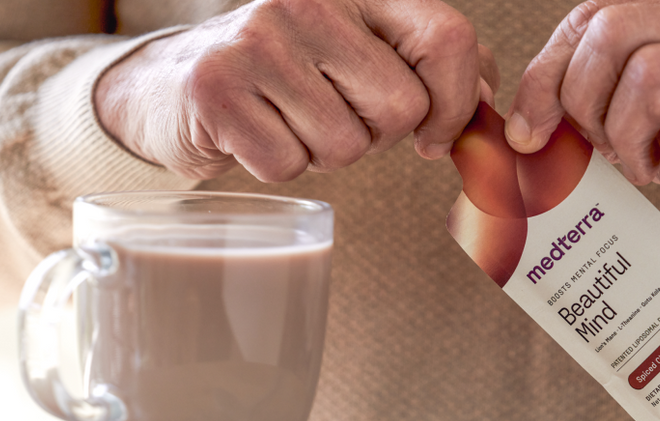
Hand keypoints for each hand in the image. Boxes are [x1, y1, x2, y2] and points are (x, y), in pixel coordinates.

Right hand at [96, 0, 498, 181]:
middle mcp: (309, 1)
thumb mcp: (361, 54)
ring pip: (348, 145)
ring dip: (324, 153)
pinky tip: (255, 134)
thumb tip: (485, 104)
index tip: (436, 135)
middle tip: (333, 115)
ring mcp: (258, 41)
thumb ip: (431, 68)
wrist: (174, 85)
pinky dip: (279, 166)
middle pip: (402, 107)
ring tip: (288, 120)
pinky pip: (290, 164)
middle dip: (377, 135)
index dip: (456, 102)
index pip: (447, 39)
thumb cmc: (286, 75)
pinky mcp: (219, 90)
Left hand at [505, 0, 659, 253]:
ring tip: (651, 168)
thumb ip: (618, 104)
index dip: (546, 71)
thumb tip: (537, 123)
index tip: (529, 127)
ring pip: (649, 76)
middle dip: (582, 102)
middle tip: (605, 149)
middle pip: (613, 33)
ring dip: (629, 140)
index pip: (596, 16)